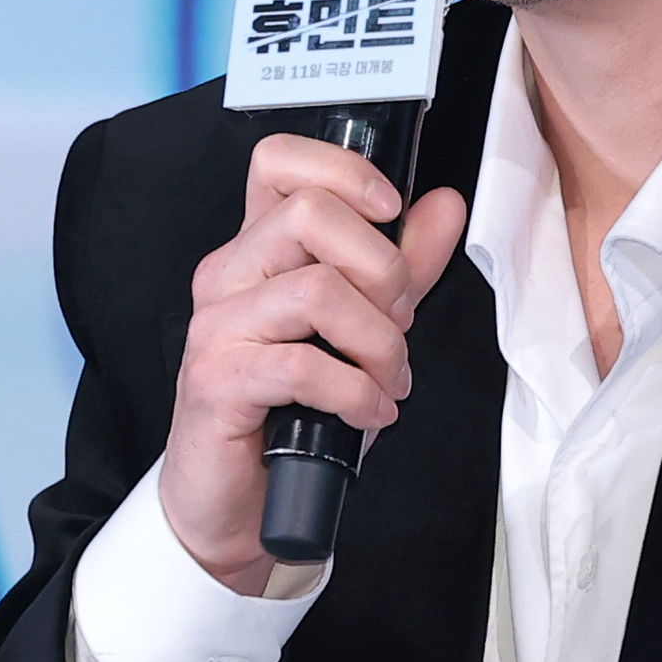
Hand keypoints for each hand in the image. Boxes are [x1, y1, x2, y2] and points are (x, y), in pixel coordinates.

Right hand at [159, 132, 465, 595]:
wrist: (234, 500)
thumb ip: (403, 264)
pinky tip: (369, 411)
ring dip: (377, 340)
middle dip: (382, 268)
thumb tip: (444, 204)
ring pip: (315, 289)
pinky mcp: (217, 382)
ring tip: (388, 377)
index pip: (279, 161)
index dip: (343, 168)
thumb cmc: (294, 408)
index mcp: (260, 249)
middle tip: (399, 321)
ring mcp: (218, 326)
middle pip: (309, 214)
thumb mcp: (361, 327)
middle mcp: (230, 274)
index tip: (390, 210)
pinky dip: (355, 391)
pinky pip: (302, 365)